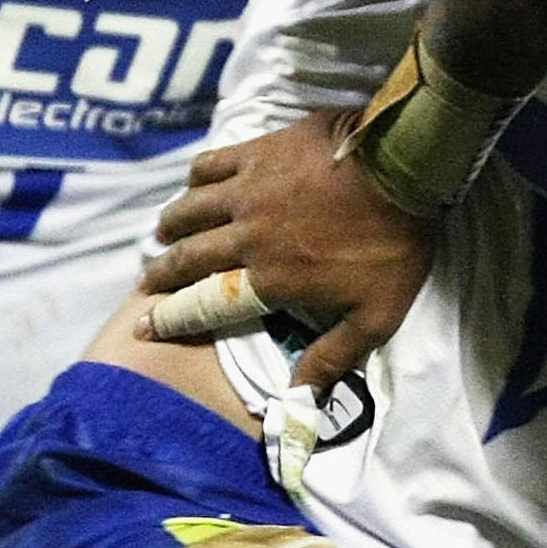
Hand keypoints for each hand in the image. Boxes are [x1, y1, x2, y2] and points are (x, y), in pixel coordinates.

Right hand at [136, 110, 436, 391]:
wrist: (404, 168)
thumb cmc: (394, 244)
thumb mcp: (375, 317)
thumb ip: (333, 356)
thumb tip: (299, 396)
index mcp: (268, 279)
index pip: (203, 305)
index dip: (168, 318)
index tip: (141, 327)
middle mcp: (246, 237)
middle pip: (187, 258)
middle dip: (160, 274)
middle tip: (147, 282)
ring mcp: (248, 190)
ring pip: (189, 211)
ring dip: (171, 227)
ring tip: (164, 235)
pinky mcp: (259, 151)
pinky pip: (209, 165)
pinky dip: (194, 179)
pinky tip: (193, 185)